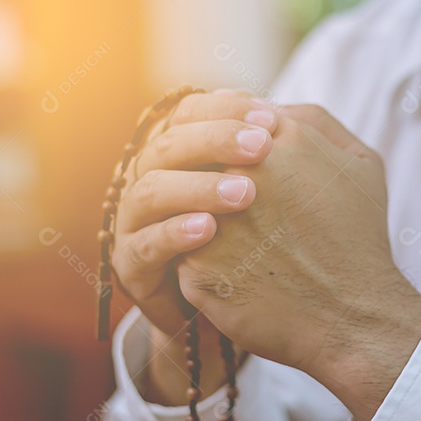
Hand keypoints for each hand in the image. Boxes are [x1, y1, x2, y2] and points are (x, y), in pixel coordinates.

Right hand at [111, 91, 277, 402]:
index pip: (190, 113)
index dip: (227, 110)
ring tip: (245, 194)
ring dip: (198, 187)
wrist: (248, 310)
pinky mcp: (133, 263)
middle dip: (216, 140)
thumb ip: (287, 150)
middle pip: (169, 144)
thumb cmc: (270, 239)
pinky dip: (174, 233)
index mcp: (183, 152)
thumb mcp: (285, 189)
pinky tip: (210, 229)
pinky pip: (144, 244)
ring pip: (150, 189)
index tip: (273, 120)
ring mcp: (137, 221)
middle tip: (263, 148)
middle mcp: (153, 178)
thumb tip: (287, 112)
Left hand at [175, 105, 420, 420]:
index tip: (245, 173)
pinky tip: (236, 274)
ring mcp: (217, 220)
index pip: (229, 122)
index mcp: (283, 140)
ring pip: (186, 204)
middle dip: (214, 182)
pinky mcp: (198, 267)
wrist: (354, 319)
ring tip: (243, 246)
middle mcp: (244, 173)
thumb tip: (262, 107)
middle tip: (243, 213)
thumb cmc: (358, 241)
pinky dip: (204, 260)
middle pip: (203, 160)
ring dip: (203, 218)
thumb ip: (314, 121)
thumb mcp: (361, 166)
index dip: (233, 150)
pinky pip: (184, 252)